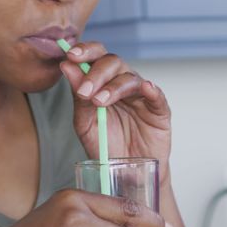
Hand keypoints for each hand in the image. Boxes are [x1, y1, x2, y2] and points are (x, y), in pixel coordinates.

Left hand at [59, 42, 170, 179]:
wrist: (126, 175)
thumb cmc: (106, 147)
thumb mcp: (85, 124)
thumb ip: (78, 97)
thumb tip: (67, 66)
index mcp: (102, 82)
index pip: (96, 56)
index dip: (85, 51)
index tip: (71, 56)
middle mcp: (122, 84)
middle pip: (113, 62)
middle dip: (96, 73)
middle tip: (84, 91)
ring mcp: (141, 96)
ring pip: (130, 78)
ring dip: (114, 87)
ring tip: (100, 101)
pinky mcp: (159, 111)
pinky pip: (158, 96)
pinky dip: (152, 90)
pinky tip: (146, 88)